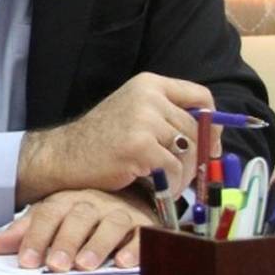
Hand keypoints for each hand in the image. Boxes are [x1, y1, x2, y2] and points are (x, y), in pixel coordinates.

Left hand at [0, 187, 156, 270]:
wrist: (129, 193)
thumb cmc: (85, 211)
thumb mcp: (54, 216)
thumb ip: (27, 231)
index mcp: (69, 200)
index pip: (49, 213)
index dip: (36, 236)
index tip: (27, 261)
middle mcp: (95, 204)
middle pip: (80, 217)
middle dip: (67, 241)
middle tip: (57, 265)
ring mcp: (121, 213)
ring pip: (112, 224)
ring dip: (98, 244)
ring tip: (86, 264)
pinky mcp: (144, 224)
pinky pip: (142, 234)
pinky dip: (135, 248)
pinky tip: (124, 262)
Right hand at [16, 72, 222, 204]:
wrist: (63, 155)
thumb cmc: (102, 139)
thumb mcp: (135, 112)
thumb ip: (168, 116)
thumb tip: (211, 139)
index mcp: (150, 84)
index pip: (201, 96)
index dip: (211, 123)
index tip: (211, 144)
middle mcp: (149, 97)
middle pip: (196, 128)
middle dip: (198, 156)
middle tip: (188, 175)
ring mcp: (144, 120)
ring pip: (188, 151)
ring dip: (184, 175)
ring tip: (170, 184)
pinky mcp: (139, 146)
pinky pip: (173, 169)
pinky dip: (172, 185)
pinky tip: (160, 190)